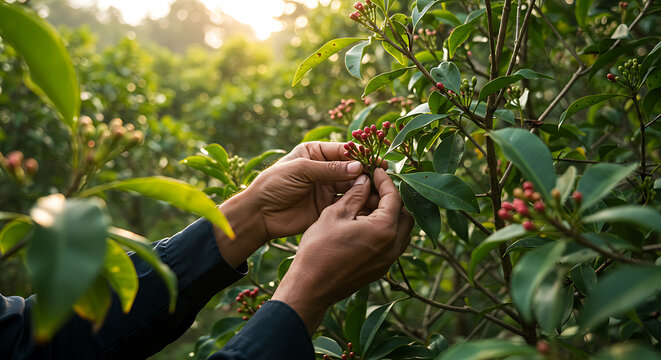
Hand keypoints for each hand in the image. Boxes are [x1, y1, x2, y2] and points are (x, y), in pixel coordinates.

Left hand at [212, 142, 383, 267]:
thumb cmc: (273, 184)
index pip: (343, 150)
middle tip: (382, 175)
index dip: (359, 154)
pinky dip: (358, 203)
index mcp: (315, 153)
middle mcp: (324, 169)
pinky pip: (347, 203)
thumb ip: (329, 169)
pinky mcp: (327, 207)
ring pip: (352, 186)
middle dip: (366, 171)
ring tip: (378, 190)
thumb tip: (357, 166)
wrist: (259, 214)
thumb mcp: (300, 170)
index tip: (375, 159)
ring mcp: (326, 189)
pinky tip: (369, 203)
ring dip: (364, 188)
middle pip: (351, 168)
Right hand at [272, 168, 413, 332]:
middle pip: (404, 214)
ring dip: (389, 216)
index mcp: (384, 229)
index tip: (376, 171)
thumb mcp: (335, 214)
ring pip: (401, 231)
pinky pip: (392, 244)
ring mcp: (388, 260)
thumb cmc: (319, 250)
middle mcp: (393, 246)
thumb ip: (355, 195)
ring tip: (366, 206)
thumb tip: (365, 180)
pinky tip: (363, 224)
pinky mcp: (380, 269)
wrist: (311, 287)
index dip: (385, 181)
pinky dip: (384, 230)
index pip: (394, 197)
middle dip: (391, 199)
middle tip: (371, 189)